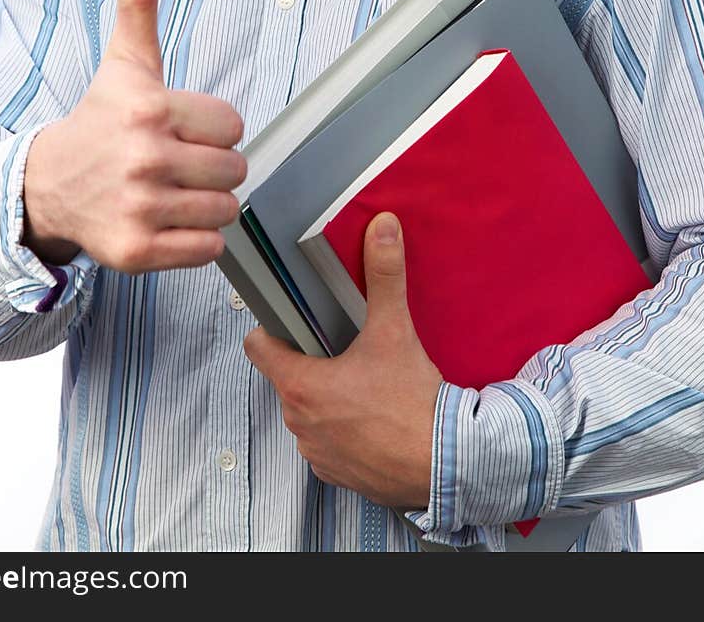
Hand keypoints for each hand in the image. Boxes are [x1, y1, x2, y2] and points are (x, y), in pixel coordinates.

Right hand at [23, 0, 246, 272]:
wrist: (48, 185)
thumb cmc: (101, 119)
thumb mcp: (126, 59)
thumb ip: (139, 0)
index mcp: (151, 108)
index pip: (234, 125)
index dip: (212, 128)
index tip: (178, 128)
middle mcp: (145, 158)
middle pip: (235, 169)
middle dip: (211, 166)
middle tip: (175, 162)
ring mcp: (140, 207)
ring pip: (226, 210)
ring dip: (205, 204)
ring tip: (170, 191)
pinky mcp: (137, 251)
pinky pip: (209, 250)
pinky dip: (195, 241)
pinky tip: (164, 220)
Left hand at [244, 213, 442, 508]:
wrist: (446, 463)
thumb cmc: (413, 405)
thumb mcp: (394, 330)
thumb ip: (384, 275)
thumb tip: (382, 230)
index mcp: (300, 384)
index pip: (257, 348)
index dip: (271, 329)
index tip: (291, 323)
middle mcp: (298, 422)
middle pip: (287, 377)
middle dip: (311, 362)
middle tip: (343, 348)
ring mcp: (316, 451)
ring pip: (307, 411)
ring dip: (327, 398)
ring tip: (362, 383)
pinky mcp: (336, 473)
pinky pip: (327, 442)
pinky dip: (343, 430)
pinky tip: (372, 417)